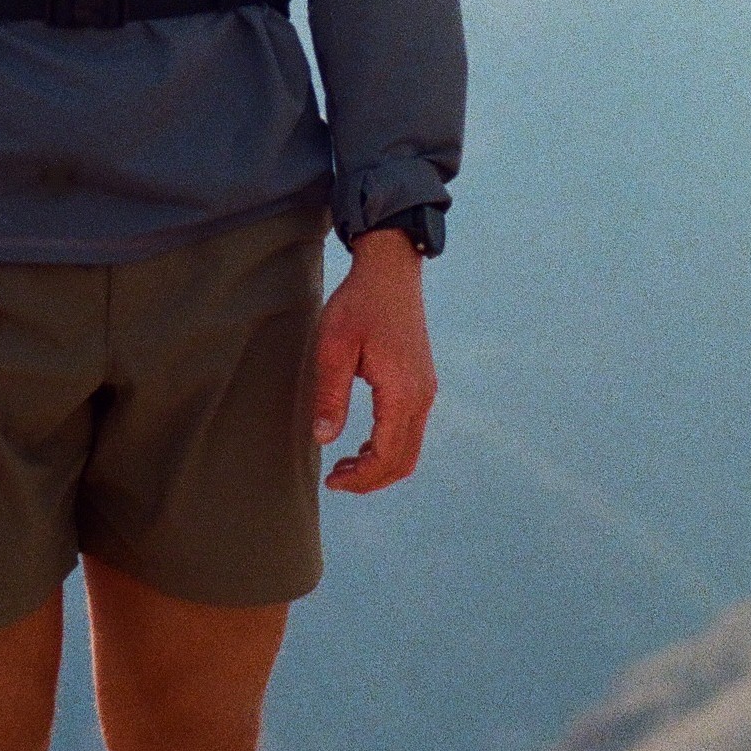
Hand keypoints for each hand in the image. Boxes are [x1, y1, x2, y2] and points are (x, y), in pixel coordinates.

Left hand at [311, 227, 437, 493]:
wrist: (391, 269)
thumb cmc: (359, 303)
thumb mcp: (334, 346)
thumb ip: (330, 395)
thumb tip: (324, 439)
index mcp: (401, 391)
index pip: (386, 456)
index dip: (360, 478)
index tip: (331, 481)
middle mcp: (421, 396)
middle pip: (403, 461)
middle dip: (371, 479)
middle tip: (336, 479)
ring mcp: (426, 389)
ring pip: (411, 449)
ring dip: (381, 465)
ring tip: (347, 465)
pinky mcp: (422, 382)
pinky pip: (411, 430)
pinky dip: (390, 448)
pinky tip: (364, 443)